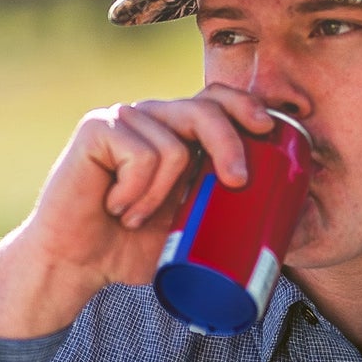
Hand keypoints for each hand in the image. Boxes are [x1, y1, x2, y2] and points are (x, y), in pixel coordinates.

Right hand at [0, 86, 274, 338]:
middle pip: (205, 108)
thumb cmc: (132, 248)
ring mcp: (123, 119)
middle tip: (236, 183)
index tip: (268, 129)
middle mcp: (152, 118)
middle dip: (229, 144)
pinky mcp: (97, 129)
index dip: (245, 104)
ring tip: (137, 220)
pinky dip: (136, 193)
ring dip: (161, 197)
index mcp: (177, 133)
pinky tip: (116, 207)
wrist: (77, 263)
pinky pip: (141, 156)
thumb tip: (284, 224)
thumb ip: (220, 213)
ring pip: (174, 146)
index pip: (217, 98)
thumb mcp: (189, 230)